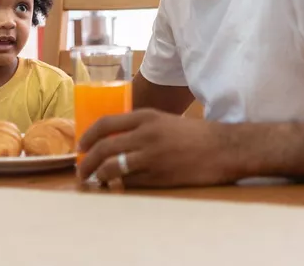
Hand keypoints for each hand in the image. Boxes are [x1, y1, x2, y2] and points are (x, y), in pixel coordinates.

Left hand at [77, 109, 240, 187]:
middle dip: (86, 162)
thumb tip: (114, 140)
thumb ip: (140, 127)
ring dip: (99, 177)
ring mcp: (151, 157)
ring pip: (112, 168)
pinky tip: (120, 186)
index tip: (80, 146)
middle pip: (103, 148)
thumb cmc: (194, 134)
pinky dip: (121, 186)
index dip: (88, 136)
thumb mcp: (164, 121)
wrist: (223, 148)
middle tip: (81, 171)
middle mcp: (145, 135)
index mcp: (146, 117)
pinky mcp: (159, 177)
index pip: (105, 124)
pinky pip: (130, 183)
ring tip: (95, 182)